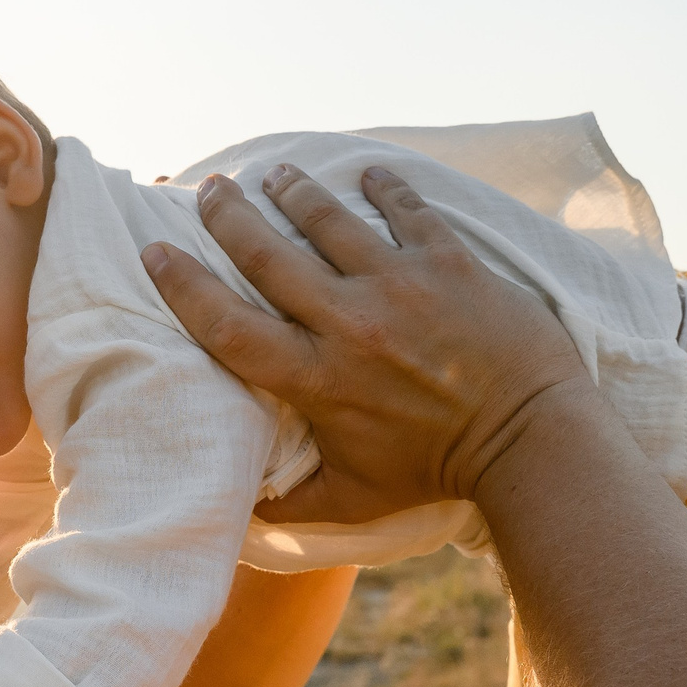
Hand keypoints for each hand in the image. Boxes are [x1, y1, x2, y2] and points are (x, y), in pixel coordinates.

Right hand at [142, 164, 587, 523]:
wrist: (530, 439)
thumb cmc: (436, 472)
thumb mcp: (353, 498)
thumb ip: (291, 503)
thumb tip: (238, 512)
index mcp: (315, 379)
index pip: (228, 325)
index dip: (184, 286)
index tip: (156, 253)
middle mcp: (348, 324)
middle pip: (268, 254)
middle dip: (230, 216)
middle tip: (209, 190)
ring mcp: (400, 285)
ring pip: (328, 220)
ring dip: (295, 191)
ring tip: (277, 174)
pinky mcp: (449, 262)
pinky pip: (405, 209)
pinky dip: (383, 188)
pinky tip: (367, 175)